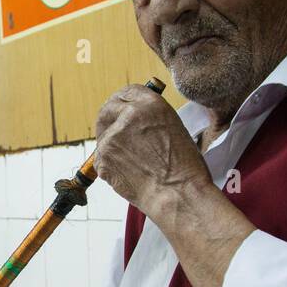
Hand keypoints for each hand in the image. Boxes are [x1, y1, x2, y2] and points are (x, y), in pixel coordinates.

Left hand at [94, 83, 210, 218]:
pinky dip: (111, 164)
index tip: (123, 109)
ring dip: (112, 145)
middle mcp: (127, 116)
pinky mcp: (102, 159)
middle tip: (117, 133)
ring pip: (103, 136)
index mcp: (150, 104)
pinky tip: (130, 173)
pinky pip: (102, 158)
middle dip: (110, 118)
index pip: (127, 92)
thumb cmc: (184, 167)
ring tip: (134, 161)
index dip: (124, 102)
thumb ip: (151, 117)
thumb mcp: (174, 127)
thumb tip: (134, 117)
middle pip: (107, 110)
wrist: (178, 194)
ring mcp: (111, 138)